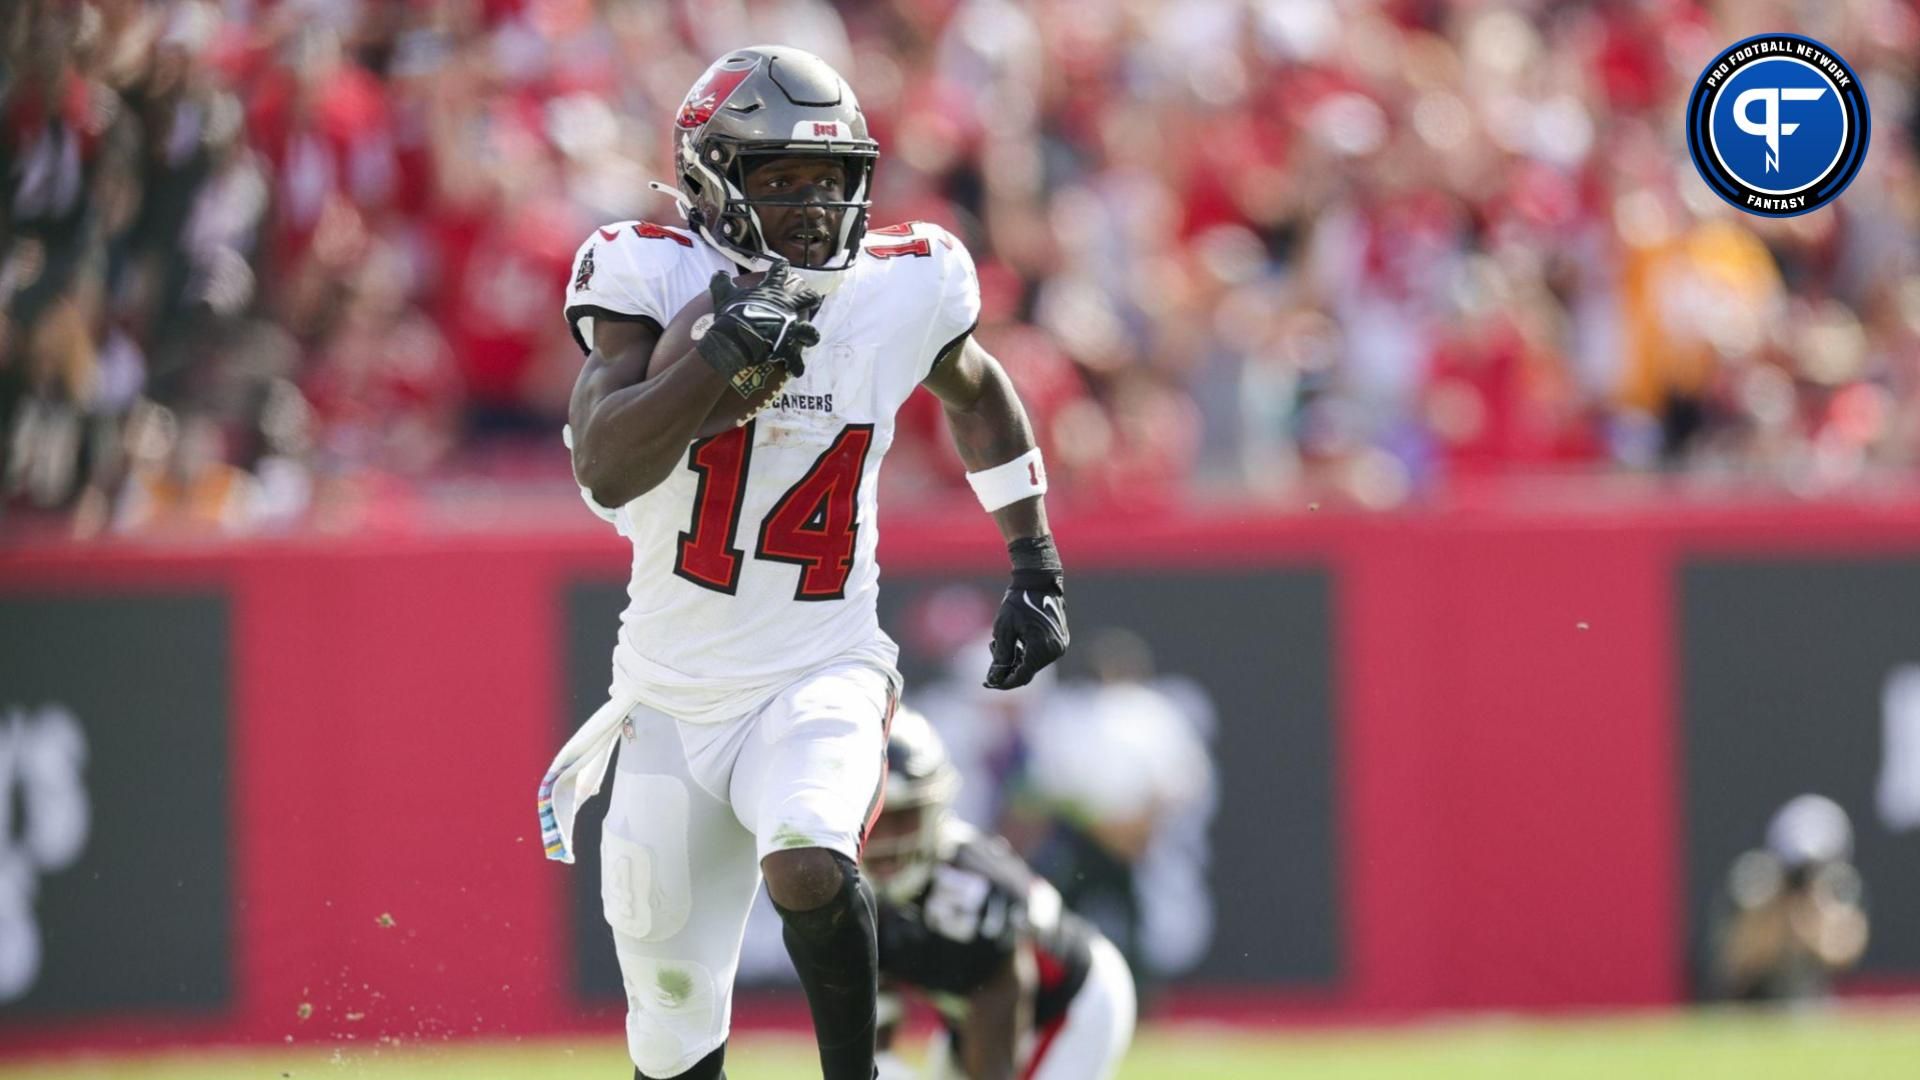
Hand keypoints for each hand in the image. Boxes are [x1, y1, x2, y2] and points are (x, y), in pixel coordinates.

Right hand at [697, 263, 821, 390]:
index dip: (782, 267)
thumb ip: (721, 281)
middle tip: (813, 299)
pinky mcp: (788, 347)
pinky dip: (797, 366)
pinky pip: (795, 360)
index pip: (779, 272)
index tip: (785, 264)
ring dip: (811, 335)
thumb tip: (718, 273)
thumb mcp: (724, 293)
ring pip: (809, 331)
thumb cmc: (732, 313)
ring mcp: (790, 328)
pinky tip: (796, 371)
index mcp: (772, 292)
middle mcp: (787, 308)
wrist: (737, 336)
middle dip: (811, 298)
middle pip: (806, 298)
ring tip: (810, 339)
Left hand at [985, 539, 1067, 689]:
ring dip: (1015, 659)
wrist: (1038, 581)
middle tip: (992, 650)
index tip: (988, 683)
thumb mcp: (1004, 630)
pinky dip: (1025, 652)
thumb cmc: (1018, 602)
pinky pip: (1040, 655)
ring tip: (999, 642)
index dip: (1004, 682)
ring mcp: (1059, 646)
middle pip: (1027, 671)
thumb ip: (1000, 657)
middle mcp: (1055, 650)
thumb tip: (993, 679)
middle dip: (1007, 667)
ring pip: (1033, 663)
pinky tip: (1014, 641)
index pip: (1022, 676)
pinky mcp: (1059, 640)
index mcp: (1042, 648)